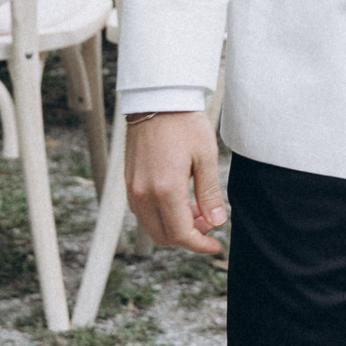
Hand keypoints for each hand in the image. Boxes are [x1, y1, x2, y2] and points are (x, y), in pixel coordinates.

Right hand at [126, 111, 226, 254]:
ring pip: (151, 227)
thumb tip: (216, 223)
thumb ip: (210, 194)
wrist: (157, 99)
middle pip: (164, 236)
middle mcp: (143, 194)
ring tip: (197, 209)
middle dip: (189, 237)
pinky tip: (180, 201)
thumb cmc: (184, 123)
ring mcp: (132, 189)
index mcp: (165, 190)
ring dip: (174, 227)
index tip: (215, 246)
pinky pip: (143, 212)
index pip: (181, 234)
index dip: (200, 245)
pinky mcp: (129, 182)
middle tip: (209, 224)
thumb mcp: (206, 157)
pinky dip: (161, 215)